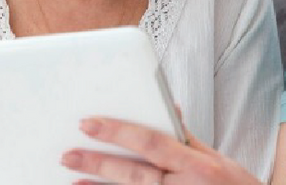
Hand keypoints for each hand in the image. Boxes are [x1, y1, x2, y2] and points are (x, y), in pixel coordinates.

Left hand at [61, 117, 262, 184]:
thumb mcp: (217, 159)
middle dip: (99, 164)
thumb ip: (186, 138)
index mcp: (199, 164)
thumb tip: (167, 108)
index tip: (88, 124)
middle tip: (68, 155)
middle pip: (136, 174)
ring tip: (73, 179)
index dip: (118, 131)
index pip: (152, 141)